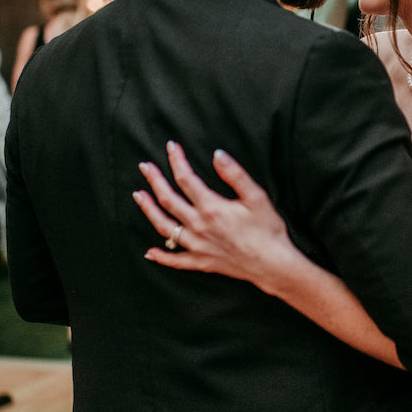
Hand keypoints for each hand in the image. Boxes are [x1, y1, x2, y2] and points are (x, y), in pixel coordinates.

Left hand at [134, 142, 294, 287]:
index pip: (186, 178)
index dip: (177, 160)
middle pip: (168, 199)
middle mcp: (198, 226)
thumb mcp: (256, 196)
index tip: (172, 146)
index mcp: (211, 207)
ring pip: (164, 226)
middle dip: (155, 180)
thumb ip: (235, 174)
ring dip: (148, 210)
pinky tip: (149, 252)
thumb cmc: (267, 230)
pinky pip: (176, 260)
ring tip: (139, 196)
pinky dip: (161, 256)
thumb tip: (217, 155)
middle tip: (145, 166)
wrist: (272, 264)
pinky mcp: (201, 261)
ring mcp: (197, 245)